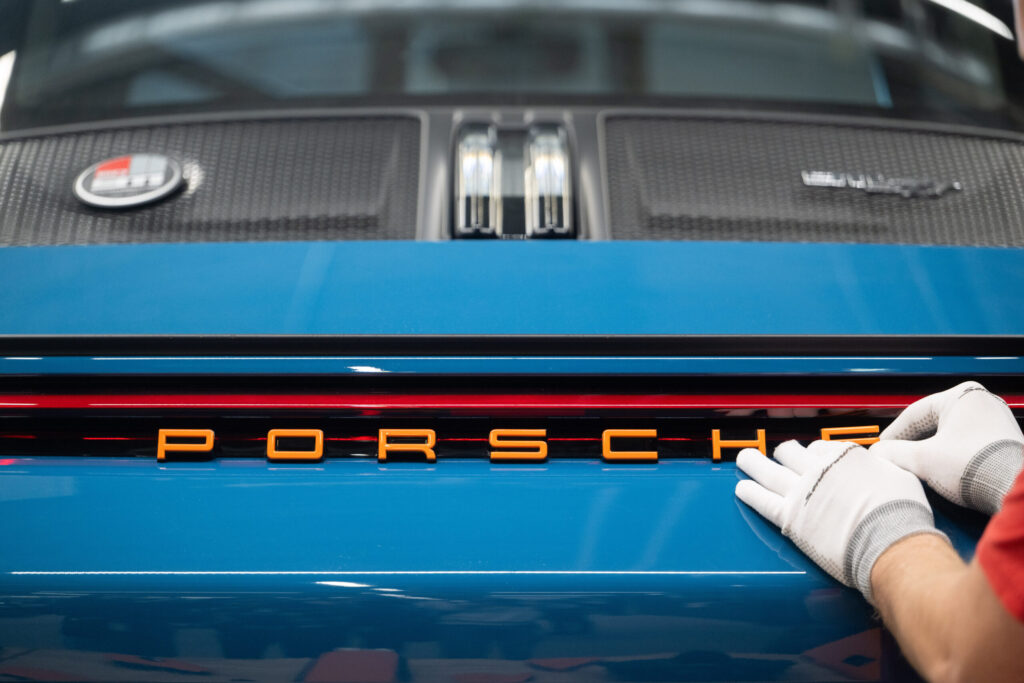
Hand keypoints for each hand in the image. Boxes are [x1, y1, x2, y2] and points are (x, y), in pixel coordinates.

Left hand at [736, 439, 947, 602]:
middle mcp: (820, 469)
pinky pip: (763, 501)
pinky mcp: (791, 516)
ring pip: (770, 471)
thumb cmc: (901, 516)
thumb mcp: (902, 477)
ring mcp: (802, 491)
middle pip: (792, 453)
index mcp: (845, 456)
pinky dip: (750, 493)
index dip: (815, 456)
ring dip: (754, 463)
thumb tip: (881, 462)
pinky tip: (741, 489)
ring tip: (745, 459)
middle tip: (778, 456)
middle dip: (785, 454)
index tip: (812, 460)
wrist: (892, 544)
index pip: (820, 449)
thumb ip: (884, 466)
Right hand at [870, 381, 1023, 514]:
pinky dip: (951, 457)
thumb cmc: (975, 465)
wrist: (1014, 487)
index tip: (883, 447)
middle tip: (898, 458)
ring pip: (951, 436)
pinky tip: (944, 472)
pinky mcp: (1003, 443)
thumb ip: (894, 453)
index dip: (894, 433)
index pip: (915, 413)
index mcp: (962, 395)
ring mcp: (996, 423)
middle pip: (934, 424)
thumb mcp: (922, 459)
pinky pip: (968, 446)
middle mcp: (982, 403)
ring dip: (932, 451)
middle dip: (914, 443)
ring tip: (919, 468)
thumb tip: (881, 453)